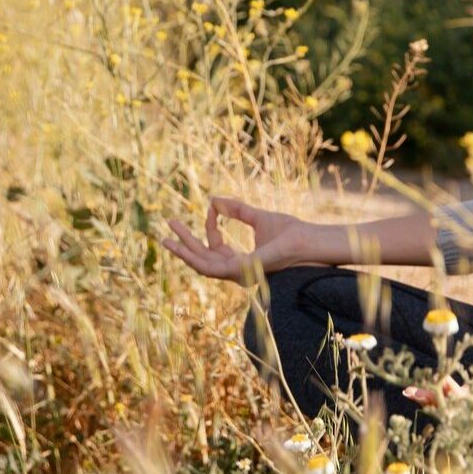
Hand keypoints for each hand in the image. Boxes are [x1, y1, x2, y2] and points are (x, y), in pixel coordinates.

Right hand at [161, 196, 314, 282]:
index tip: (212, 206)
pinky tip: (181, 248)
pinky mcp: (241, 271)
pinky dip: (194, 258)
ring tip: (166, 238)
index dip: (210, 225)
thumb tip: (214, 200)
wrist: (306, 240)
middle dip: (183, 243)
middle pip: (203, 257)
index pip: (215, 245)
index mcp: (241, 260)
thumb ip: (237, 210)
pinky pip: (211, 268)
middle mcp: (237, 270)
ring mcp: (239, 273)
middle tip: (168, 225)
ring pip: (202, 265)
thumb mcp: (257, 217)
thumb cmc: (289, 232)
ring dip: (183, 252)